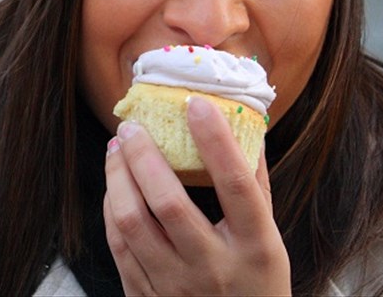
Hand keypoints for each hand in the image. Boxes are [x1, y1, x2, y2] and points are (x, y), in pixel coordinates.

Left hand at [102, 96, 290, 295]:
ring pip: (133, 222)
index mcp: (255, 248)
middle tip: (131, 126)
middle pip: (168, 203)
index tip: (196, 105)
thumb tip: (245, 124)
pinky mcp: (146, 296)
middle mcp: (214, 268)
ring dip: (118, 178)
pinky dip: (112, 208)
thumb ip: (255, 185)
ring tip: (116, 149)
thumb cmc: (256, 284)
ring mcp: (177, 286)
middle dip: (143, 157)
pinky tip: (115, 186)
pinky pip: (118, 245)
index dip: (216, 142)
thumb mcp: (270, 240)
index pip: (236, 186)